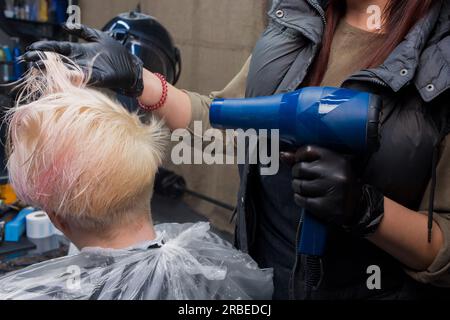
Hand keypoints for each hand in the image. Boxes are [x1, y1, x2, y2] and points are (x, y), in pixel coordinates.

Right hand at [22, 24, 143, 96]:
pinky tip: (62, 74)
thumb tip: (64, 26)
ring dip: (52, 70)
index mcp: (79, 51)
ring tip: (38, 68)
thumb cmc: (117, 53)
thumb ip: (82, 31)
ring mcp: (88, 71)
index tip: (31, 48)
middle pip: (58, 61)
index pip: (58, 49)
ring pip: (66, 70)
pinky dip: (74, 77)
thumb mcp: (98, 37)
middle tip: (27, 60)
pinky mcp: (98, 78)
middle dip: (42, 60)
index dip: (45, 49)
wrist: (133, 67)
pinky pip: (84, 78)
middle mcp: (81, 62)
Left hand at [291, 146, 384, 234]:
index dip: (299, 156)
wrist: (357, 206)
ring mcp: (331, 190)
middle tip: (303, 178)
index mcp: (336, 159)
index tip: (300, 161)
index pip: (308, 150)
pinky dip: (299, 199)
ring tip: (305, 189)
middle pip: (300, 168)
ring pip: (299, 185)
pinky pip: (302, 200)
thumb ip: (304, 159)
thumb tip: (282, 155)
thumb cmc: (337, 182)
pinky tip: (306, 199)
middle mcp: (334, 173)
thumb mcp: (326, 166)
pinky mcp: (326, 206)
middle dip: (297, 174)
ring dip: (297, 187)